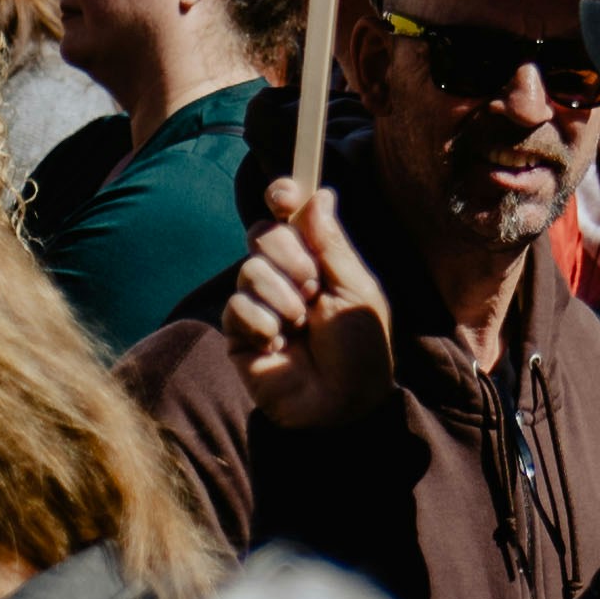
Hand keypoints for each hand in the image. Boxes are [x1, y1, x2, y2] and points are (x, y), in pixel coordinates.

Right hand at [224, 178, 399, 431]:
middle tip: (312, 286)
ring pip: (249, 269)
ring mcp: (260, 302)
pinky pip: (237, 306)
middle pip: (262, 233)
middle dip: (288, 255)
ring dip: (281, 296)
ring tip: (300, 325)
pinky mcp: (240, 333)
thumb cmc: (361, 348)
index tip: (283, 194)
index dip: (281, 196)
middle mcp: (285, 276)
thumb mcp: (356, 289)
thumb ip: (332, 242)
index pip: (288, 215)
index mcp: (316, 260)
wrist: (344, 404)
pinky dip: (262, 323)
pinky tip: (279, 346)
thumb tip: (321, 193)